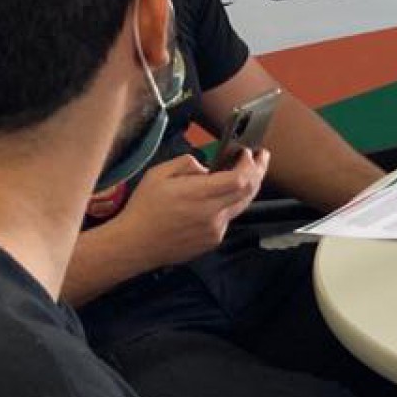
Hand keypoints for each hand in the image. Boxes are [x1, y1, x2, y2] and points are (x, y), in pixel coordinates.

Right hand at [103, 150, 268, 268]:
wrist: (133, 244)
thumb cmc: (143, 208)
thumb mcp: (158, 174)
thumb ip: (187, 164)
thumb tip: (208, 168)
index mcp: (198, 195)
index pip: (240, 179)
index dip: (249, 165)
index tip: (248, 152)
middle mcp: (212, 214)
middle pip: (248, 191)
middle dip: (259, 171)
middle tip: (262, 157)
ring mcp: (215, 230)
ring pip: (242, 205)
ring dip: (248, 187)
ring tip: (251, 172)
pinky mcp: (213, 240)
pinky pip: (229, 218)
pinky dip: (231, 203)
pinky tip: (225, 196)